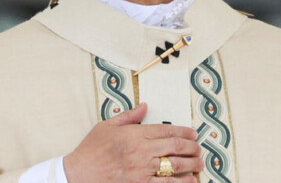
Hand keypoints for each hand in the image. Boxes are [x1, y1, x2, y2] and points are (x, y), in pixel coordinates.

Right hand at [63, 103, 201, 182]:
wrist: (80, 173)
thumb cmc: (92, 150)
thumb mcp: (107, 125)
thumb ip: (129, 116)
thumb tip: (144, 106)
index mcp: (135, 134)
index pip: (166, 130)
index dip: (183, 131)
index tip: (193, 133)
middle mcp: (142, 151)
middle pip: (175, 147)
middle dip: (192, 147)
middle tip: (199, 148)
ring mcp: (143, 170)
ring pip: (175, 166)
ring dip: (191, 165)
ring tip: (200, 163)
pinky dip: (181, 182)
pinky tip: (189, 180)